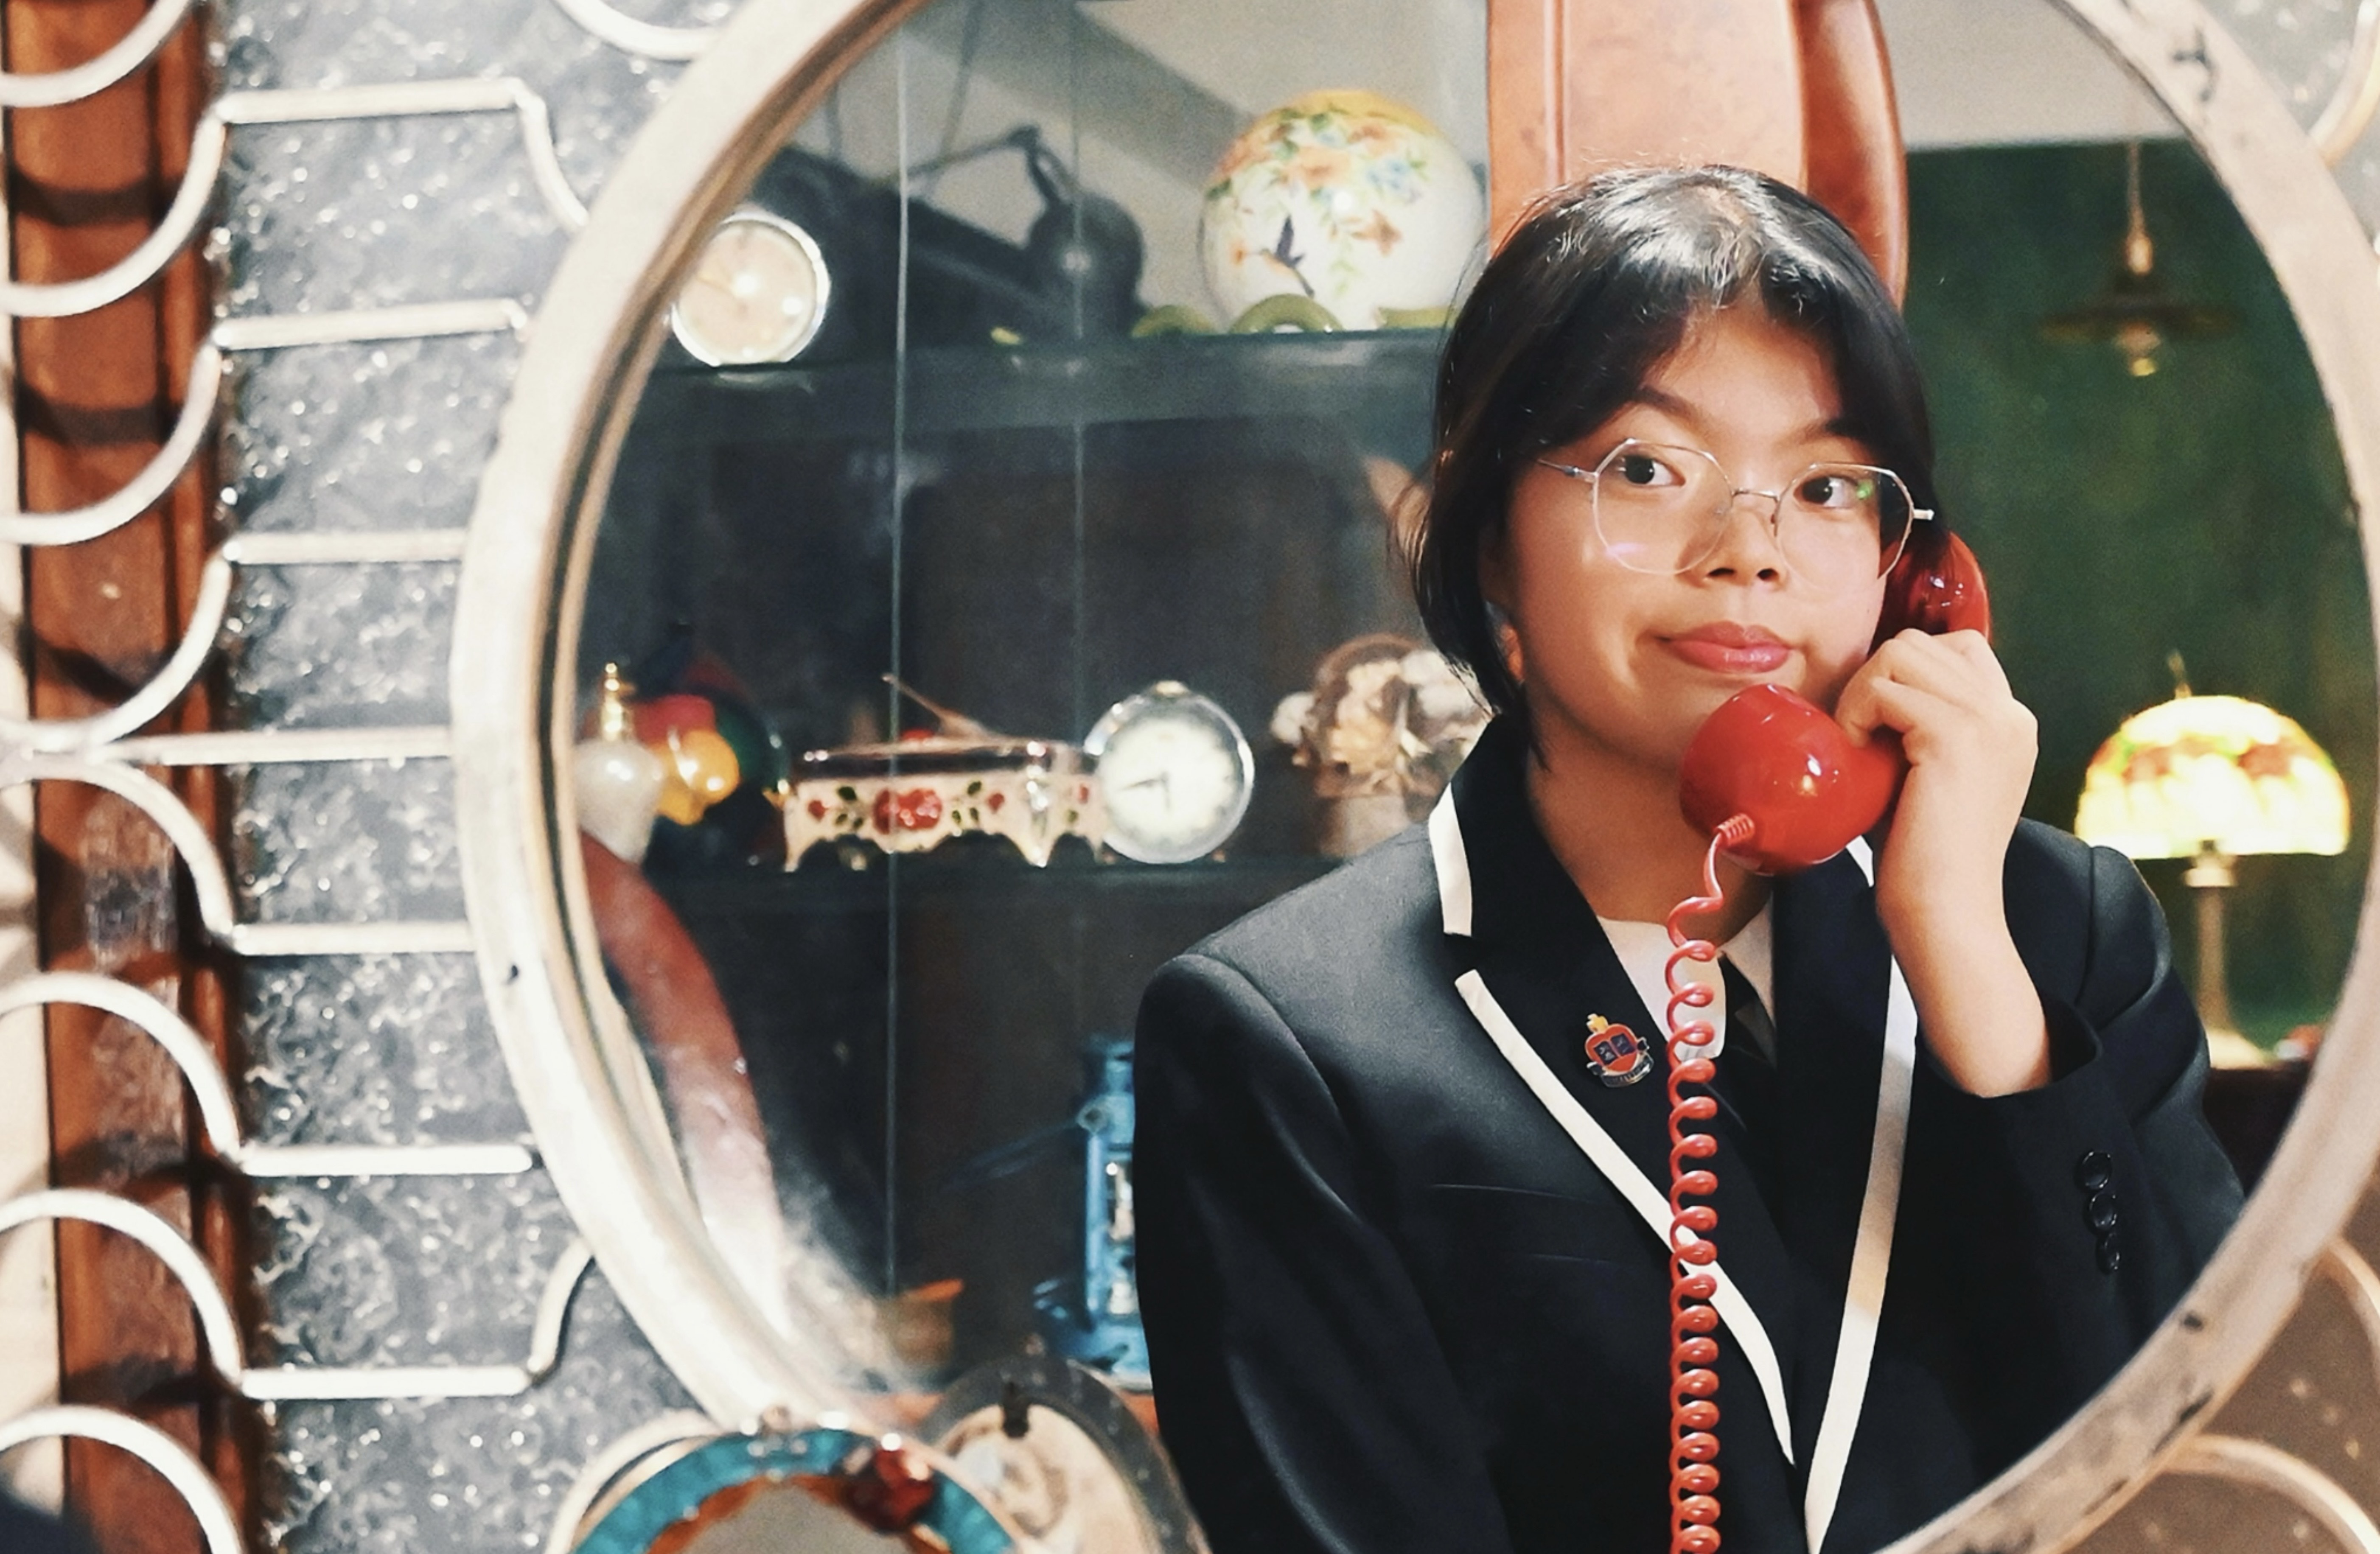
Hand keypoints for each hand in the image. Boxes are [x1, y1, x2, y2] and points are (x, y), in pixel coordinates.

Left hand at [1835, 629, 2049, 1094]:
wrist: (1945, 909)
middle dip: (1876, 676)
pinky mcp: (1957, 736)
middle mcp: (2010, 714)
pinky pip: (1886, 687)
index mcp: (2011, 723)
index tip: (1876, 719)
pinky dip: (1857, 711)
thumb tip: (1874, 689)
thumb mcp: (1929, 775)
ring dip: (1863, 690)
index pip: (1958, 648)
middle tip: (1858, 731)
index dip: (1904, 670)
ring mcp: (1990, 722)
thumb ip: (1921, 728)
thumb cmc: (1922, 854)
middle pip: (1925, 642)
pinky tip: (1854, 752)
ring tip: (1856, 741)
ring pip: (1903, 652)